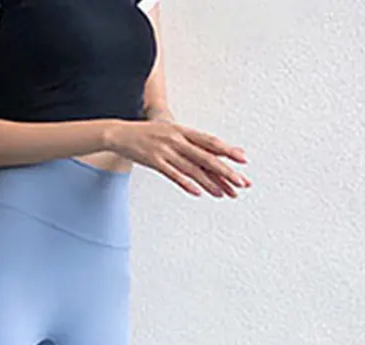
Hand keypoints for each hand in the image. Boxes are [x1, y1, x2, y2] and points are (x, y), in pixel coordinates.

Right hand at [108, 118, 250, 197]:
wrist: (121, 133)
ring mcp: (166, 150)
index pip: (210, 142)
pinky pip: (173, 174)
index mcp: (183, 131)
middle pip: (206, 157)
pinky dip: (186, 183)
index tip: (243, 160)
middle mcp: (178, 140)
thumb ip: (186, 141)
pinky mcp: (154, 161)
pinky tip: (198, 192)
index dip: (228, 150)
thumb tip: (204, 150)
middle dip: (226, 171)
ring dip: (210, 182)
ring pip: (193, 168)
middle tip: (241, 181)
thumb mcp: (169, 133)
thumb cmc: (146, 135)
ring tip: (224, 193)